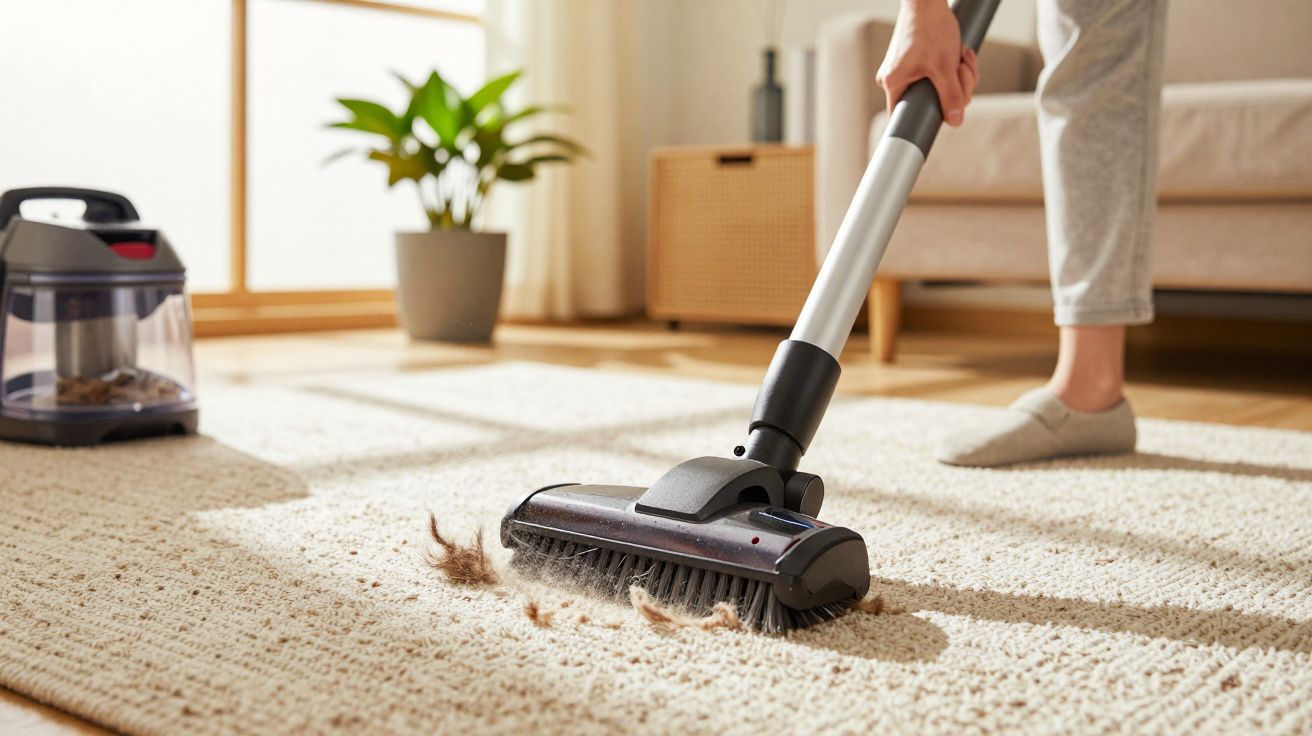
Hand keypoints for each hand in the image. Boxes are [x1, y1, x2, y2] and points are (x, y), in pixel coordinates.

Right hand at [876, 0, 980, 126]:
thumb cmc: (930, 27)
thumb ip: (952, 96)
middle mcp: (893, 79)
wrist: (926, 0)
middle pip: (927, 102)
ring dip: (957, 75)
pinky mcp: (913, 62)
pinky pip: (935, 75)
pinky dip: (951, 67)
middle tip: (961, 69)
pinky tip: (958, 54)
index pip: (903, 118)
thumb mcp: (945, 66)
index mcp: (893, 83)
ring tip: (961, 56)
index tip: (944, 110)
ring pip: (936, 87)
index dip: (926, 118)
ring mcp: (903, 70)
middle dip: (954, 88)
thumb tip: (955, 121)